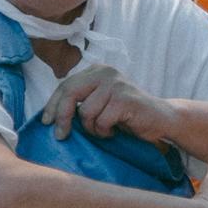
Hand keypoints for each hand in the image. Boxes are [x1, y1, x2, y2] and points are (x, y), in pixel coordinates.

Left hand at [45, 63, 178, 147]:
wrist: (160, 118)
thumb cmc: (127, 114)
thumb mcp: (100, 102)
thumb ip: (81, 101)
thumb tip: (50, 116)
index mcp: (96, 70)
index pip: (65, 85)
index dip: (52, 105)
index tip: (46, 122)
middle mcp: (105, 72)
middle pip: (70, 94)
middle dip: (62, 117)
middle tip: (61, 136)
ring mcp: (115, 84)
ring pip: (86, 112)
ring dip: (92, 128)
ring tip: (105, 129)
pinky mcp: (124, 99)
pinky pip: (101, 121)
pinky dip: (105, 131)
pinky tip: (115, 130)